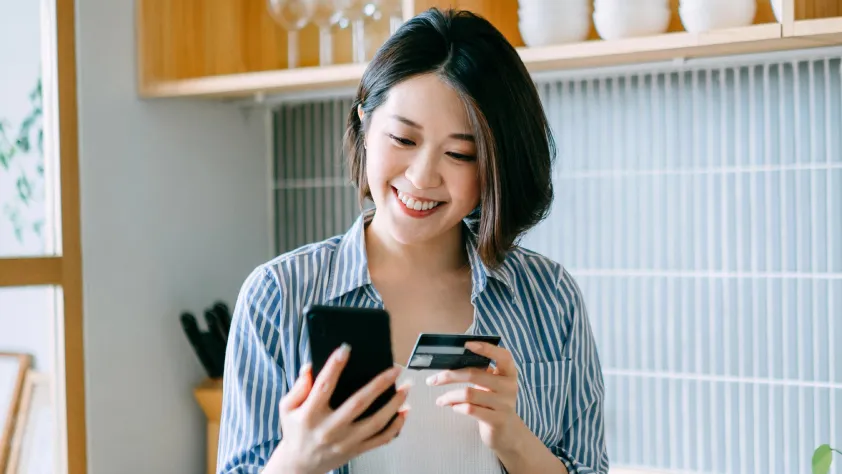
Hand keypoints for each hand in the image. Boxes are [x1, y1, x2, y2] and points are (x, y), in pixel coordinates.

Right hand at [265, 344, 410, 473]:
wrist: (299, 465)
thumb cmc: (295, 431)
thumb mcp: (287, 408)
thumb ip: (298, 387)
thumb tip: (310, 367)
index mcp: (310, 415)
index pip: (323, 386)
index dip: (334, 366)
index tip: (345, 349)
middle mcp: (329, 429)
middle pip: (358, 404)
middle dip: (379, 385)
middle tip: (395, 369)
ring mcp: (345, 442)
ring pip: (375, 423)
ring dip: (394, 404)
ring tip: (406, 387)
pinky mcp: (356, 450)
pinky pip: (380, 439)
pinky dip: (396, 426)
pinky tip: (404, 412)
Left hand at [427, 341, 529, 455]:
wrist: (508, 432)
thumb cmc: (494, 402)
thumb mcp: (492, 385)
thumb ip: (479, 372)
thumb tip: (450, 363)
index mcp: (509, 373)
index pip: (502, 355)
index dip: (485, 348)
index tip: (466, 344)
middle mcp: (509, 386)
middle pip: (474, 374)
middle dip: (449, 376)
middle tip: (433, 380)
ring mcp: (504, 404)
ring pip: (469, 394)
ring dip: (449, 396)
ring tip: (440, 400)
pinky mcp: (497, 420)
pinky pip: (470, 409)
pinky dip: (457, 407)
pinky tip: (453, 407)